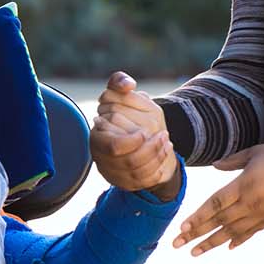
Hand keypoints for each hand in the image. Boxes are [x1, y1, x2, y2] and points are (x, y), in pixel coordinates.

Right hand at [91, 72, 179, 197]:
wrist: (139, 136)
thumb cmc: (128, 113)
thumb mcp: (124, 95)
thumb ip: (118, 82)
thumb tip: (127, 85)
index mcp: (97, 137)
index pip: (114, 146)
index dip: (133, 139)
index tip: (148, 129)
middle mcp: (102, 156)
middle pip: (128, 161)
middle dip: (149, 149)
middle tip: (163, 136)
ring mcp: (113, 171)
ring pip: (137, 173)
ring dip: (156, 157)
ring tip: (167, 142)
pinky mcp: (125, 181)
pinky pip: (143, 181)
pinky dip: (157, 168)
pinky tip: (165, 153)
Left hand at [171, 145, 263, 255]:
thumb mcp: (255, 152)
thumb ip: (233, 161)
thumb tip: (215, 166)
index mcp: (244, 185)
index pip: (215, 204)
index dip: (198, 216)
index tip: (183, 227)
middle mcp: (250, 204)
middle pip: (218, 221)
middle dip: (196, 234)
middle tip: (177, 245)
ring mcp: (261, 214)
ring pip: (232, 232)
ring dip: (212, 242)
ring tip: (194, 252)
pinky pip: (251, 232)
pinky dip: (237, 240)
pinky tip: (227, 247)